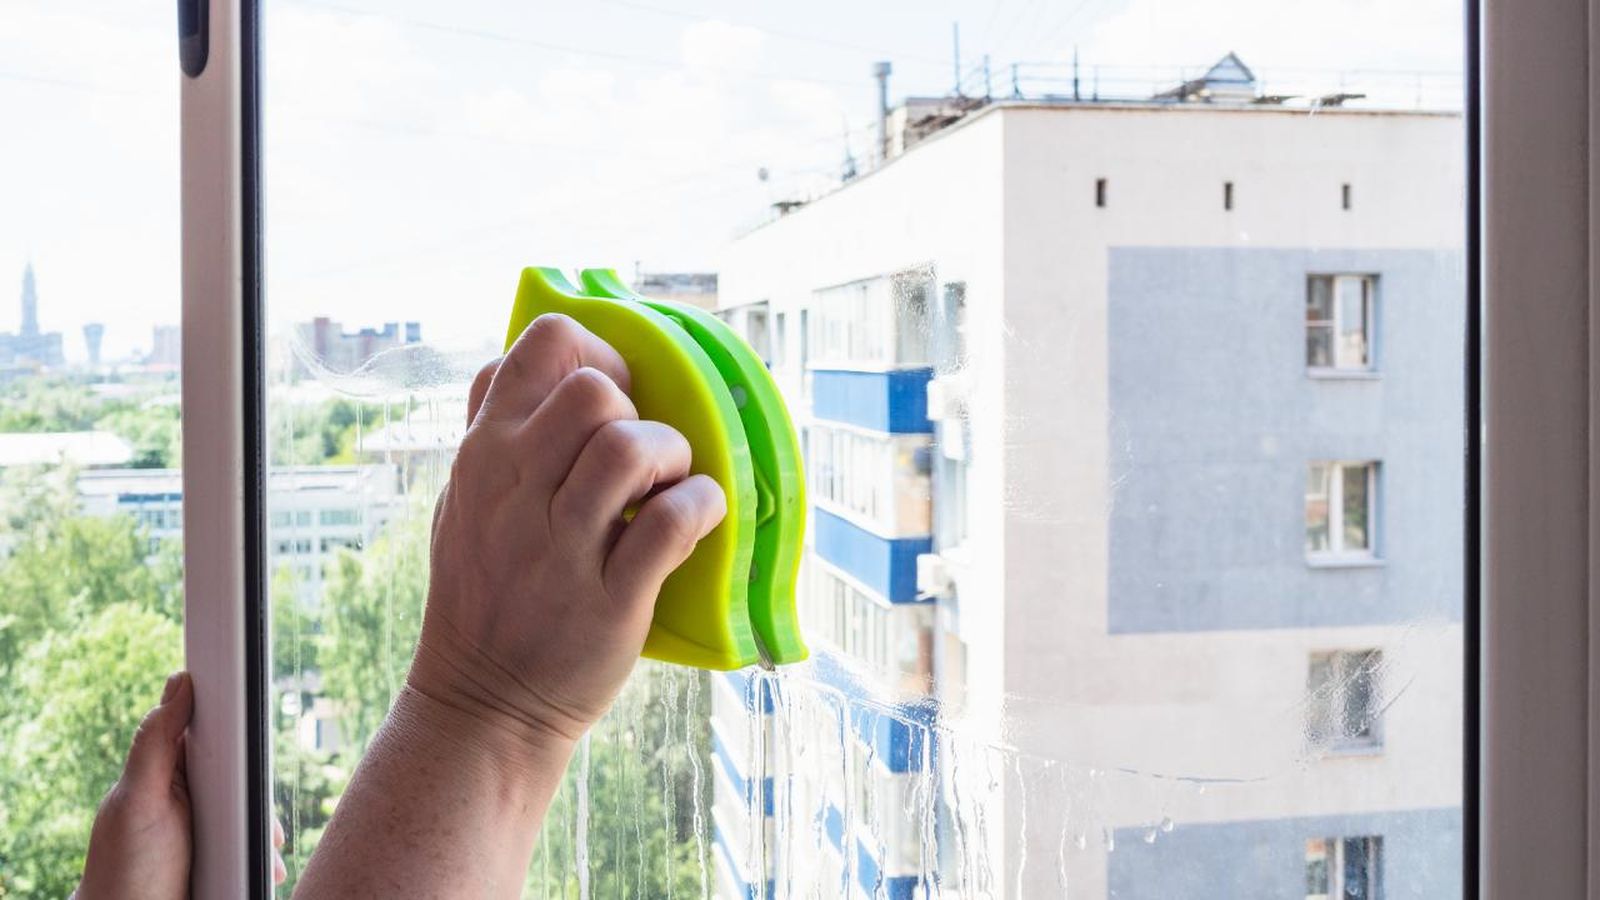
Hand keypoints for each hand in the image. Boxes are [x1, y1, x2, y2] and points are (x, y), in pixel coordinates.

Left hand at [75, 672, 286, 899]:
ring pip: (257, 811)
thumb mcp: (138, 800)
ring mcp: (209, 826)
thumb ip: (154, 743)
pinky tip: (266, 867)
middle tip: (264, 818)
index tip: (257, 735)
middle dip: (261, 796)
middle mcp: (192, 794)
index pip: (213, 732)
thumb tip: (180, 682)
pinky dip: (267, 855)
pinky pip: (258, 845)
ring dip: (268, 831)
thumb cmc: (123, 870)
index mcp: (169, 771)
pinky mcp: (225, 854)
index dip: (239, 730)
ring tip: (268, 852)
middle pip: (245, 773)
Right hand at [409, 314, 724, 753]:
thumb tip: (556, 361)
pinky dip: (701, 508)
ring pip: (629, 449)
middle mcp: (516, 489)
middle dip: (637, 411)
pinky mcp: (609, 599)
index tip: (615, 398)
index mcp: (483, 453)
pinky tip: (698, 517)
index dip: (599, 353)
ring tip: (669, 488)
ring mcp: (560, 546)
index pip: (544, 343)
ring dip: (671, 458)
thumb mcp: (466, 497)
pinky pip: (670, 524)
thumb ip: (501, 429)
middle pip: (594, 391)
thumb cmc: (485, 591)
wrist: (484, 704)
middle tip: (643, 458)